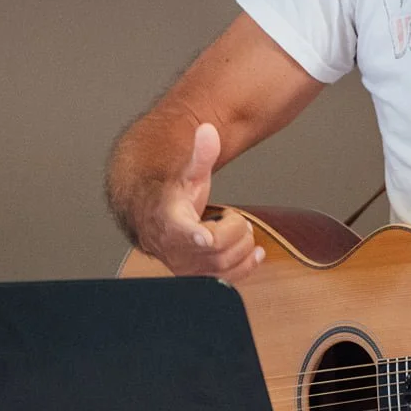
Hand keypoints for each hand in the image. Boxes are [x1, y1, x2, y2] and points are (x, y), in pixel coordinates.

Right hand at [144, 123, 263, 282]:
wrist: (156, 221)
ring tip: (236, 230)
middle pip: (220, 247)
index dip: (197, 234)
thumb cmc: (174, 196)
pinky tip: (254, 252)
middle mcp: (176, 250)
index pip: (185, 233)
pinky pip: (228, 280)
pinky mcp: (198, 278)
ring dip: (242, 245)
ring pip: (227, 265)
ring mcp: (186, 267)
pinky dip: (247, 265)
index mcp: (171, 222)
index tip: (205, 233)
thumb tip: (208, 130)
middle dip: (236, 229)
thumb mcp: (189, 174)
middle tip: (232, 217)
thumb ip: (201, 154)